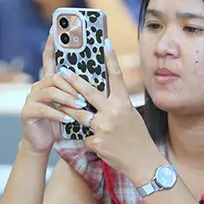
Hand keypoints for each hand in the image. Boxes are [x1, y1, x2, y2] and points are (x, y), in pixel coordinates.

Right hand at [19, 35, 87, 157]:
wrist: (45, 143)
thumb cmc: (62, 122)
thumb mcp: (72, 105)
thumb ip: (79, 92)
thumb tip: (99, 80)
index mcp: (50, 82)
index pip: (50, 60)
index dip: (52, 45)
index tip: (55, 30)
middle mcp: (39, 86)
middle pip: (56, 77)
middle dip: (72, 85)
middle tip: (85, 95)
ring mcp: (32, 98)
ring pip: (51, 92)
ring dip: (68, 99)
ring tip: (80, 107)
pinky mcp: (28, 112)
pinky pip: (45, 109)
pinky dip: (59, 114)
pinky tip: (69, 119)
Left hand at [56, 38, 161, 183]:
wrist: (144, 163)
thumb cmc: (137, 138)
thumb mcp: (130, 116)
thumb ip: (115, 104)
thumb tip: (101, 93)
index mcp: (124, 103)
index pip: (116, 76)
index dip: (111, 58)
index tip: (105, 41)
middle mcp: (114, 112)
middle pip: (89, 92)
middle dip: (74, 81)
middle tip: (62, 71)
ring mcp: (104, 127)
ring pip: (79, 115)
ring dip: (68, 110)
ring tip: (58, 104)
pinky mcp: (96, 142)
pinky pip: (85, 136)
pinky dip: (89, 140)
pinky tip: (100, 146)